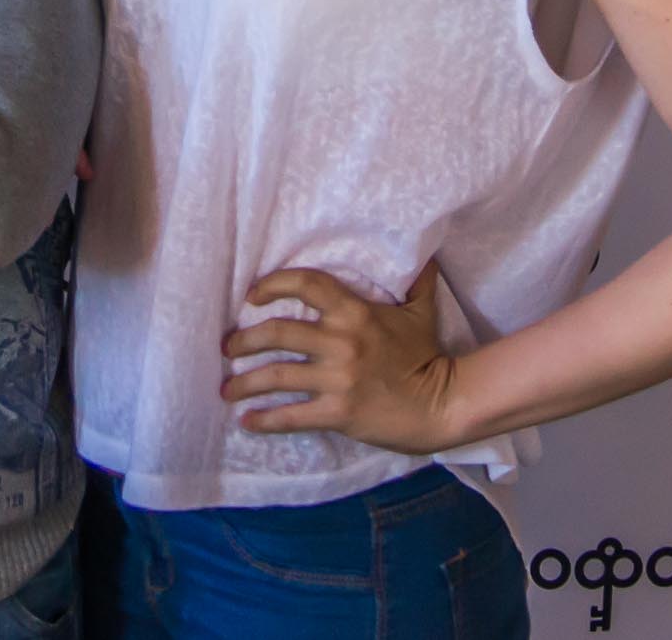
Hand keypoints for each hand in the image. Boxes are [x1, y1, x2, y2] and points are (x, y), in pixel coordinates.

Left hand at [221, 264, 459, 454]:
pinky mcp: (339, 413)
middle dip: (244, 340)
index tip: (251, 296)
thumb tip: (422, 249)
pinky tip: (247, 421)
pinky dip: (265, 420)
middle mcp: (341, 342)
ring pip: (276, 375)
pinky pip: (292, 416)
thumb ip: (414, 279)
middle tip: (228, 346)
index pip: (305, 284)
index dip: (273, 284)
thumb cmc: (427, 356)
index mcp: (355, 312)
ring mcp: (338, 379)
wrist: (444, 405)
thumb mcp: (420, 310)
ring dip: (244, 382)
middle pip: (277, 332)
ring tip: (226, 388)